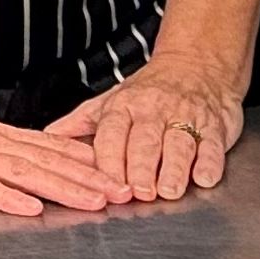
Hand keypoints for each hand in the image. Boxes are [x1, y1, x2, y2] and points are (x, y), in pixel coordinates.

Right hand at [0, 93, 132, 216]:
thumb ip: (0, 153)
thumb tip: (38, 168)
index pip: (49, 147)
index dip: (87, 162)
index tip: (120, 175)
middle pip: (45, 160)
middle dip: (88, 177)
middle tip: (123, 192)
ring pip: (22, 172)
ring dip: (60, 187)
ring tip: (92, 201)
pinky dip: (5, 196)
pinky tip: (29, 208)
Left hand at [46, 50, 245, 200]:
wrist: (196, 66)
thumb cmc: (148, 92)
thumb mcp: (109, 102)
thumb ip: (79, 123)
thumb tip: (44, 139)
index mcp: (122, 106)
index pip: (111, 133)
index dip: (109, 159)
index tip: (106, 183)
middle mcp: (153, 111)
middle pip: (144, 141)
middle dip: (139, 167)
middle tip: (137, 192)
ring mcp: (185, 117)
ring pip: (178, 144)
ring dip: (173, 168)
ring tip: (167, 190)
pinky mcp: (214, 126)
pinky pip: (212, 144)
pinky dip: (209, 162)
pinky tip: (204, 178)